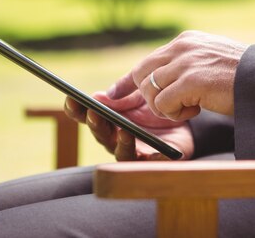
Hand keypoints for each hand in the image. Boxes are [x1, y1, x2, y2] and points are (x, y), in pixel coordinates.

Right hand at [64, 91, 194, 160]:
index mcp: (109, 119)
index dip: (77, 109)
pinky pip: (152, 163)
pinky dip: (152, 158)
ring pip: (122, 151)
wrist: (183, 113)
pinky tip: (153, 153)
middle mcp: (116, 137)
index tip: (71, 98)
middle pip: (102, 135)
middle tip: (94, 113)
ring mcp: (134, 150)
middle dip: (96, 124)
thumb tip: (99, 97)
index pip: (87, 115)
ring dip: (121, 142)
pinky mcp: (155, 160)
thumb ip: (122, 93)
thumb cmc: (156, 103)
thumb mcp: (140, 91)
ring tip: (124, 131)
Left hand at [112, 30, 246, 119]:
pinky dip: (176, 113)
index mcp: (187, 41)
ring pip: (151, 91)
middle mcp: (183, 47)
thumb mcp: (210, 61)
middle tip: (168, 108)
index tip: (114, 93)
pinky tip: (197, 109)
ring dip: (166, 107)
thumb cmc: (243, 77)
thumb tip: (160, 80)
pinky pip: (164, 104)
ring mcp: (186, 62)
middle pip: (142, 75)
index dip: (128, 80)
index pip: (147, 60)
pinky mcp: (192, 80)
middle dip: (146, 97)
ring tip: (191, 107)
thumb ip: (186, 64)